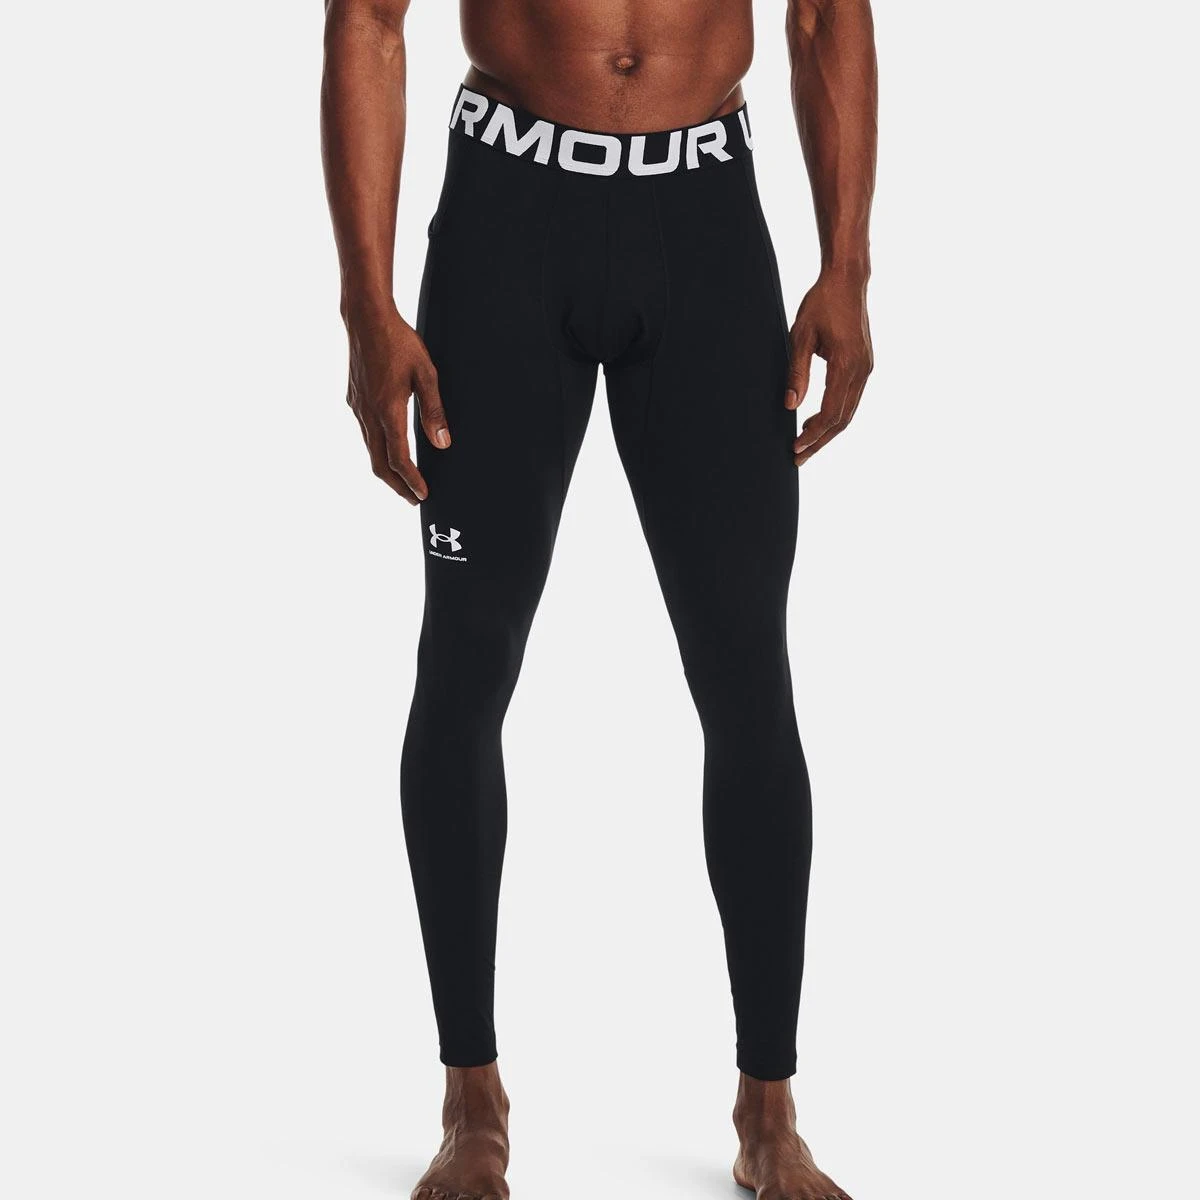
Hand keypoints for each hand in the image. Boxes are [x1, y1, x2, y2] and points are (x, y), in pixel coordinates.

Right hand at [344, 305, 449, 503]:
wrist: (366, 317)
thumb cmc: (399, 341)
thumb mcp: (426, 374)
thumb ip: (435, 410)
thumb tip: (443, 444)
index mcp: (387, 410)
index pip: (398, 458)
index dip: (411, 481)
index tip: (423, 495)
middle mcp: (368, 414)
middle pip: (379, 464)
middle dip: (397, 485)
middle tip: (414, 499)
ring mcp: (358, 407)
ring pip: (370, 450)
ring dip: (386, 470)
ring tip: (404, 481)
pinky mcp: (354, 399)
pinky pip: (365, 434)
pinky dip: (378, 450)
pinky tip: (390, 449)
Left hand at [785, 271, 873, 466]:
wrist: (847, 280)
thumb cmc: (821, 304)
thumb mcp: (800, 336)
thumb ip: (796, 373)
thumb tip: (790, 406)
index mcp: (846, 365)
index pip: (831, 413)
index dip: (813, 435)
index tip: (795, 447)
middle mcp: (862, 370)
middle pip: (843, 420)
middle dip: (819, 442)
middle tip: (798, 458)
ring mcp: (866, 368)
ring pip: (849, 412)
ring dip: (828, 431)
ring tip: (805, 444)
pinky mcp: (865, 364)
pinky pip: (851, 399)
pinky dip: (836, 415)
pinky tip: (817, 420)